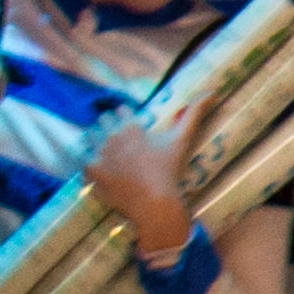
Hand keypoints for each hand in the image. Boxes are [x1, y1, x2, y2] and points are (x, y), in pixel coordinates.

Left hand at [81, 109, 198, 261]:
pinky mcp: (90, 170)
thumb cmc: (169, 170)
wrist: (155, 203)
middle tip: (123, 144)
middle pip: (102, 120)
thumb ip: (194, 113)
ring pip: (89, 136)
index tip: (135, 133)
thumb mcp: (181, 139)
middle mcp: (111, 136)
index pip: (120, 110)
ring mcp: (99, 153)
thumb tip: (211, 91)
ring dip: (97, 141)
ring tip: (111, 154)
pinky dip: (90, 162)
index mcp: (130, 126)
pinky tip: (104, 168)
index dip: (127, 121)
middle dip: (110, 128)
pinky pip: (82, 158)